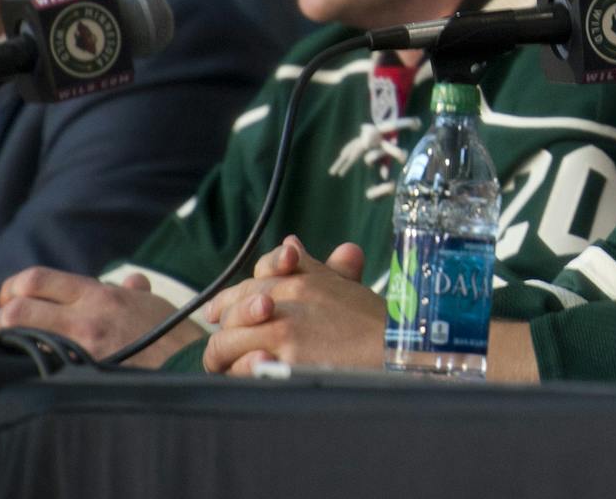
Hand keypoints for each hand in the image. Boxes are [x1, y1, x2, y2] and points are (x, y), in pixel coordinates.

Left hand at [0, 266, 204, 366]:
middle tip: (7, 325)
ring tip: (16, 346)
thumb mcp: (151, 302)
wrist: (188, 366)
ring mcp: (81, 349)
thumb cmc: (172, 334)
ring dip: (10, 341)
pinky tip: (34, 367)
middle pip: (17, 308)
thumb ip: (132, 290)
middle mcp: (84, 317)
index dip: (13, 288)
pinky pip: (40, 364)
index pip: (35, 279)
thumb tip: (131, 280)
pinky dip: (30, 363)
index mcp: (97, 294)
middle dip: (3, 316)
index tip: (13, 298)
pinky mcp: (82, 374)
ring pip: (20, 337)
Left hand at [201, 236, 383, 376]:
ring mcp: (285, 328)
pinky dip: (241, 372)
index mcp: (300, 276)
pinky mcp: (287, 359)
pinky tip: (252, 375)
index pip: (252, 279)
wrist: (399, 348)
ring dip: (226, 356)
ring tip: (235, 367)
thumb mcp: (343, 284)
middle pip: (233, 309)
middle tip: (224, 347)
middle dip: (226, 327)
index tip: (217, 312)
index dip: (230, 297)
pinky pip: (243, 367)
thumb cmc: (375, 323)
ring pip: (227, 340)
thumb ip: (312, 266)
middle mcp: (288, 296)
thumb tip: (290, 242)